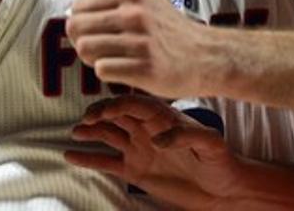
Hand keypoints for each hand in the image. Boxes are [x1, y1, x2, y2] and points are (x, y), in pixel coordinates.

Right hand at [66, 95, 241, 210]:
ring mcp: (139, 148)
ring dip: (91, 131)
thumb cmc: (220, 162)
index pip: (136, 104)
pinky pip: (107, 162)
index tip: (102, 112)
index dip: (118, 105)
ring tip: (76, 132)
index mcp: (165, 117)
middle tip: (85, 119)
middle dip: (100, 113)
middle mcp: (148, 129)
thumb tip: (158, 139)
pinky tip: (70, 155)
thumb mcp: (210, 145)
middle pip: (118, 114)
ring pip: (109, 134)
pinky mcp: (135, 170)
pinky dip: (88, 158)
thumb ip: (187, 136)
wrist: (222, 189)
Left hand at [67, 0, 213, 98]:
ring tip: (106, 56)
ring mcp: (140, 43)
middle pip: (76, 26)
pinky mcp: (144, 69)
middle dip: (80, 38)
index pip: (80, 4)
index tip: (93, 26)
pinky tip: (119, 68)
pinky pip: (102, 69)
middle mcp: (135, 15)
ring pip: (85, 48)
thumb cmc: (170, 27)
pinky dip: (106, 71)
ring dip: (90, 56)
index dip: (80, 17)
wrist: (204, 56)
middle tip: (96, 44)